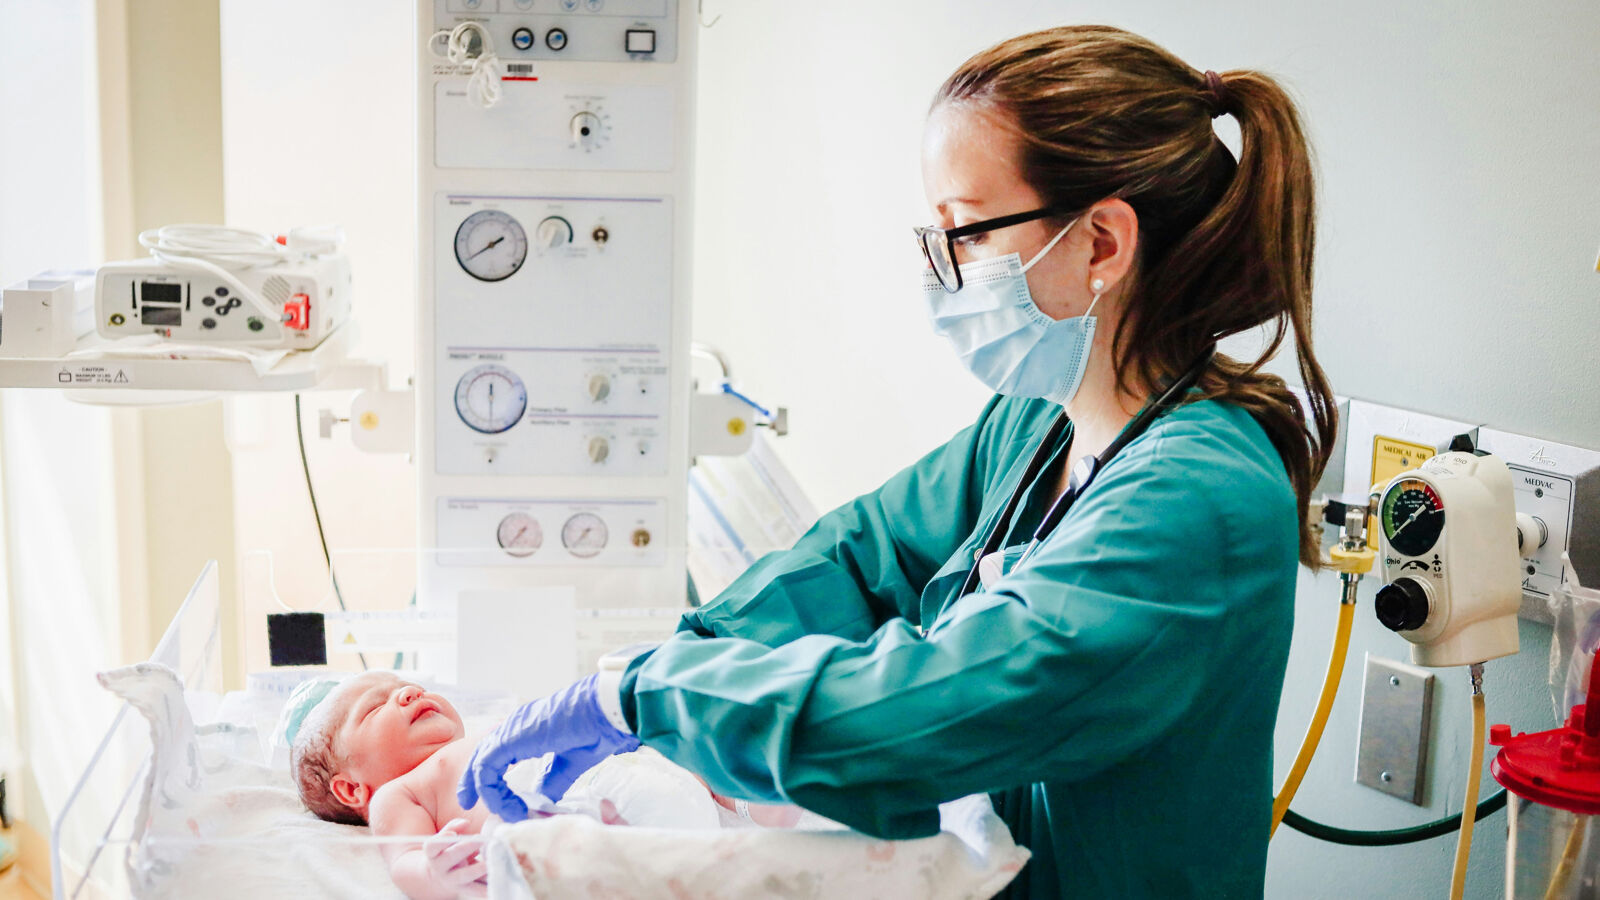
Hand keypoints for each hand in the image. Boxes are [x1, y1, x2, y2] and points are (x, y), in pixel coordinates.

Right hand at [422, 818, 486, 898]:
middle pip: (451, 858)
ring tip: (491, 862)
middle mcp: (440, 868)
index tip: (452, 834)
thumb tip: (465, 823)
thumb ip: (453, 827)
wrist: (439, 877)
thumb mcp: (445, 840)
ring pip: (464, 876)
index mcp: (433, 853)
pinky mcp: (465, 890)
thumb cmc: (446, 851)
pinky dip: (487, 887)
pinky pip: (476, 889)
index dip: (441, 839)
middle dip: (466, 848)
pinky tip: (499, 881)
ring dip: (478, 870)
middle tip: (482, 840)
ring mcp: (452, 881)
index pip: (432, 846)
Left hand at [457, 673, 639, 821]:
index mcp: (529, 729)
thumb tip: (540, 799)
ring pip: (482, 762)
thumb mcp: (570, 763)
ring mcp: (511, 730)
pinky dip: (491, 790)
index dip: (490, 776)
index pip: (497, 752)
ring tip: (500, 813)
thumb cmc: (595, 730)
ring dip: (486, 791)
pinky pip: (487, 767)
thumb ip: (552, 781)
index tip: (496, 799)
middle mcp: (515, 726)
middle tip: (468, 803)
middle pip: (483, 755)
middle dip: (474, 781)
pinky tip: (506, 806)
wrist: (604, 713)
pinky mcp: (509, 739)